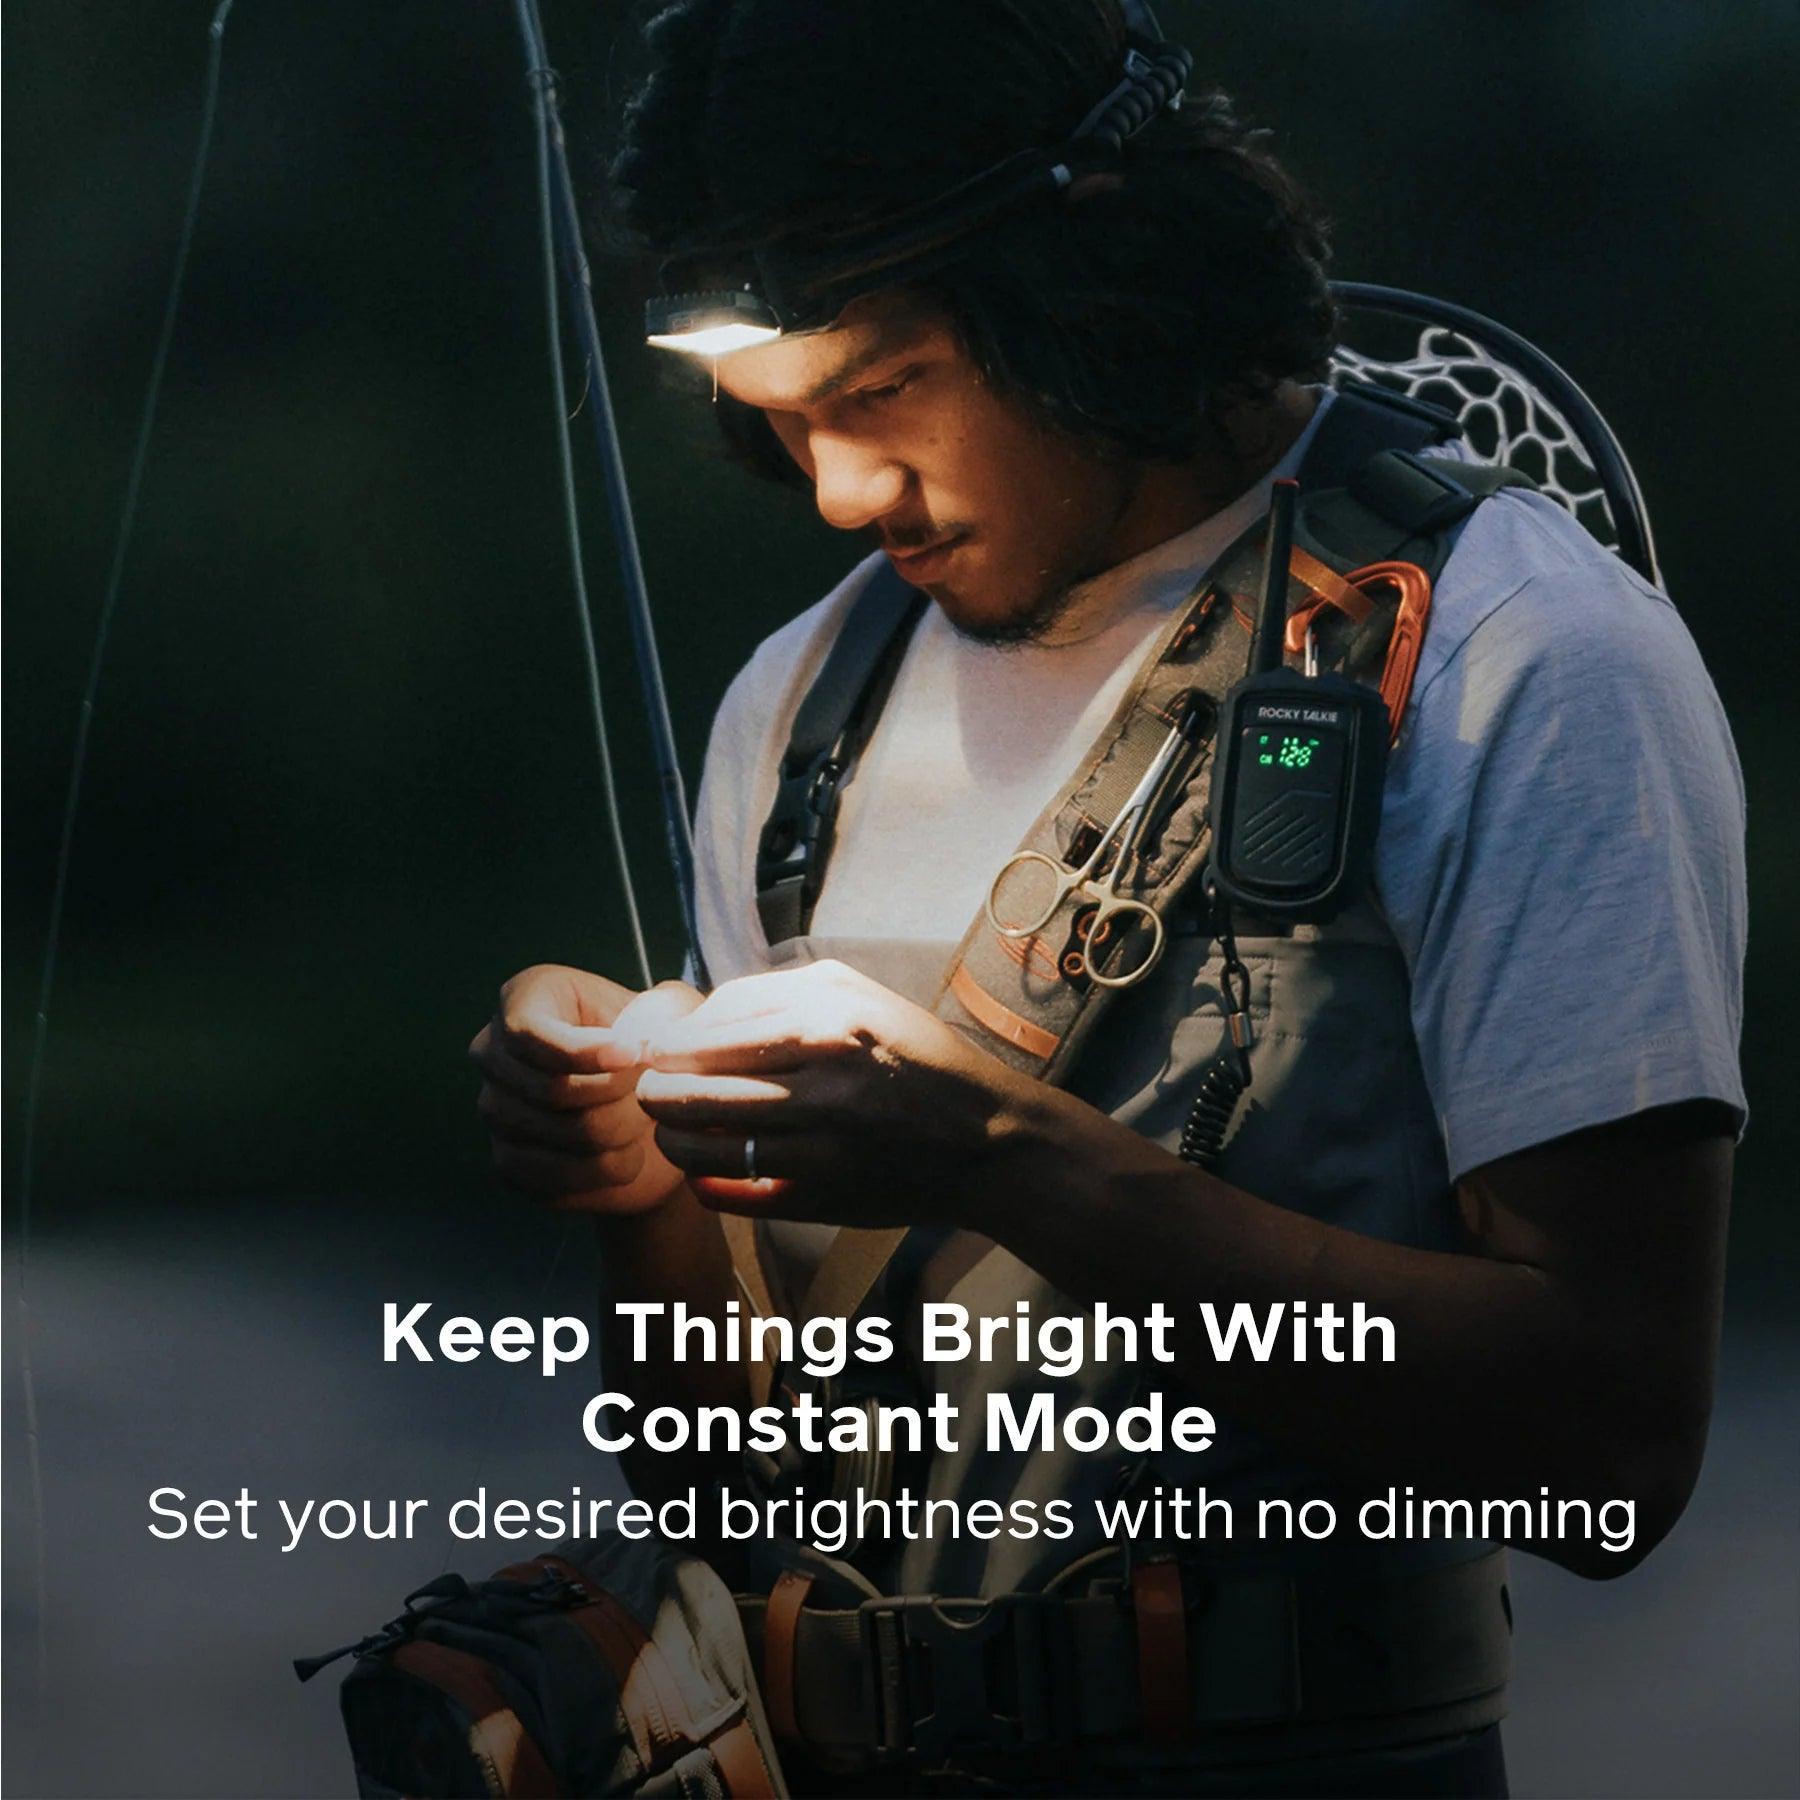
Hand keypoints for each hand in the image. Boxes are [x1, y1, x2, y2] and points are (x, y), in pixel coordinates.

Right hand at [469, 963, 702, 1212]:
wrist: (650, 1111)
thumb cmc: (654, 1046)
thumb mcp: (672, 1012)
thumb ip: (668, 1008)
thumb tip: (642, 1038)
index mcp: (524, 998)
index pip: (529, 1033)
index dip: (583, 1052)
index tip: (636, 1057)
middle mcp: (493, 1052)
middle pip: (551, 1090)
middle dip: (621, 1097)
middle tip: (656, 1095)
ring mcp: (494, 1110)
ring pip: (563, 1135)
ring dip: (622, 1134)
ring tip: (647, 1122)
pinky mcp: (506, 1163)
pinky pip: (556, 1177)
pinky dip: (607, 1171)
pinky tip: (629, 1155)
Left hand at [631, 959, 1038, 1226]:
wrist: (985, 1139)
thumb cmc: (916, 1059)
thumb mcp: (858, 997)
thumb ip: (777, 995)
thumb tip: (698, 1016)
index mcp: (829, 1023)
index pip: (706, 1033)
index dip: (667, 1044)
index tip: (656, 1051)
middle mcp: (822, 1083)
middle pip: (690, 1088)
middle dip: (655, 1090)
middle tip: (650, 1090)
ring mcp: (819, 1146)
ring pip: (699, 1144)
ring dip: (670, 1136)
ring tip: (670, 1128)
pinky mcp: (819, 1198)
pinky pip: (728, 1192)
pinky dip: (703, 1182)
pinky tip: (704, 1169)